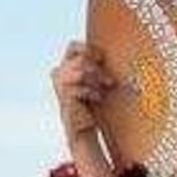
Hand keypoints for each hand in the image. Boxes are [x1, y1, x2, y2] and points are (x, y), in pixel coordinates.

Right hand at [49, 39, 119, 176]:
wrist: (83, 129)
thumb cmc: (93, 105)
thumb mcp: (97, 82)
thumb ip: (98, 68)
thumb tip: (116, 53)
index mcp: (67, 67)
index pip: (72, 47)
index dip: (87, 48)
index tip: (102, 58)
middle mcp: (60, 75)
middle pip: (78, 58)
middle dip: (95, 67)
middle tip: (108, 80)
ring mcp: (60, 87)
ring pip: (80, 71)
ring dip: (96, 79)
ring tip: (104, 89)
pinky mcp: (64, 99)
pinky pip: (79, 87)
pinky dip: (92, 92)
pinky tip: (98, 99)